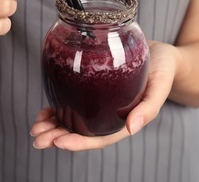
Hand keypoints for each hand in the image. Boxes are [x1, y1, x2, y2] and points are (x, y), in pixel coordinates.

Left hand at [31, 41, 179, 150]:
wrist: (160, 55)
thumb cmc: (162, 71)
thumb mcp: (160, 87)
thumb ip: (148, 108)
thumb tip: (132, 128)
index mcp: (124, 121)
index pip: (99, 138)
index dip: (79, 142)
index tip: (58, 142)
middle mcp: (109, 117)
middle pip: (81, 132)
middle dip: (57, 137)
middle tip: (37, 138)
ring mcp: (101, 105)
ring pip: (74, 120)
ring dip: (53, 125)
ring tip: (36, 126)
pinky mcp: (94, 91)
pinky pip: (74, 104)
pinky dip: (58, 109)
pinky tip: (45, 110)